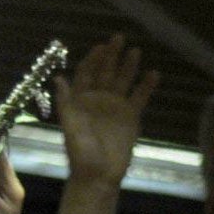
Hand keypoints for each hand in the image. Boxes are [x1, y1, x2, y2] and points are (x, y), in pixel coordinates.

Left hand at [54, 35, 157, 191]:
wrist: (98, 175)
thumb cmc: (80, 153)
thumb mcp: (69, 126)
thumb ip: (66, 102)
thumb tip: (59, 78)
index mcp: (81, 99)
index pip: (87, 73)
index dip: (93, 59)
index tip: (101, 47)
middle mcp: (99, 99)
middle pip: (106, 72)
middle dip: (112, 55)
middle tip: (119, 38)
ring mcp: (115, 107)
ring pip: (123, 81)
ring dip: (128, 66)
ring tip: (136, 51)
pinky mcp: (131, 117)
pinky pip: (139, 98)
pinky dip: (146, 86)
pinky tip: (153, 74)